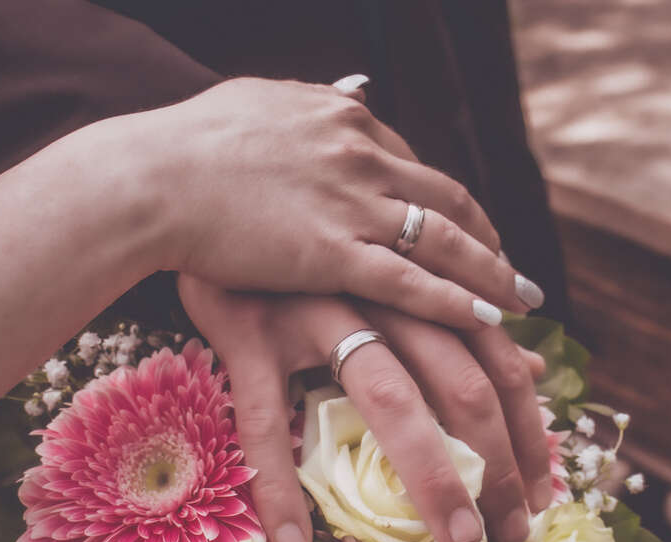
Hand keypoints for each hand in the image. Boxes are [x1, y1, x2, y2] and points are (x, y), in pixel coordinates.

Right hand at [134, 78, 544, 328]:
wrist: (151, 177)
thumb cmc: (187, 145)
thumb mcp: (256, 104)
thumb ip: (305, 103)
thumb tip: (343, 90)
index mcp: (343, 120)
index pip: (413, 166)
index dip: (446, 205)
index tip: (464, 231)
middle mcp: (363, 156)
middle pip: (448, 201)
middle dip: (488, 240)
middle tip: (513, 271)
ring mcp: (353, 204)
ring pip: (445, 241)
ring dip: (490, 274)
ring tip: (519, 302)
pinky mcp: (334, 253)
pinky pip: (412, 281)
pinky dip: (457, 303)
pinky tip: (487, 322)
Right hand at [177, 275, 549, 541]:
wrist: (207, 193)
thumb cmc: (309, 254)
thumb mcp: (394, 278)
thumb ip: (464, 323)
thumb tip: (529, 364)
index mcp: (421, 284)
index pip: (499, 364)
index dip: (528, 433)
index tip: (538, 496)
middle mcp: (384, 293)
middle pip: (464, 386)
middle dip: (498, 468)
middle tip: (509, 536)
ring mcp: (318, 310)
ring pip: (390, 399)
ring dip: (431, 479)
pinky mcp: (252, 330)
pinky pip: (268, 418)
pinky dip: (279, 483)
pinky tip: (293, 540)